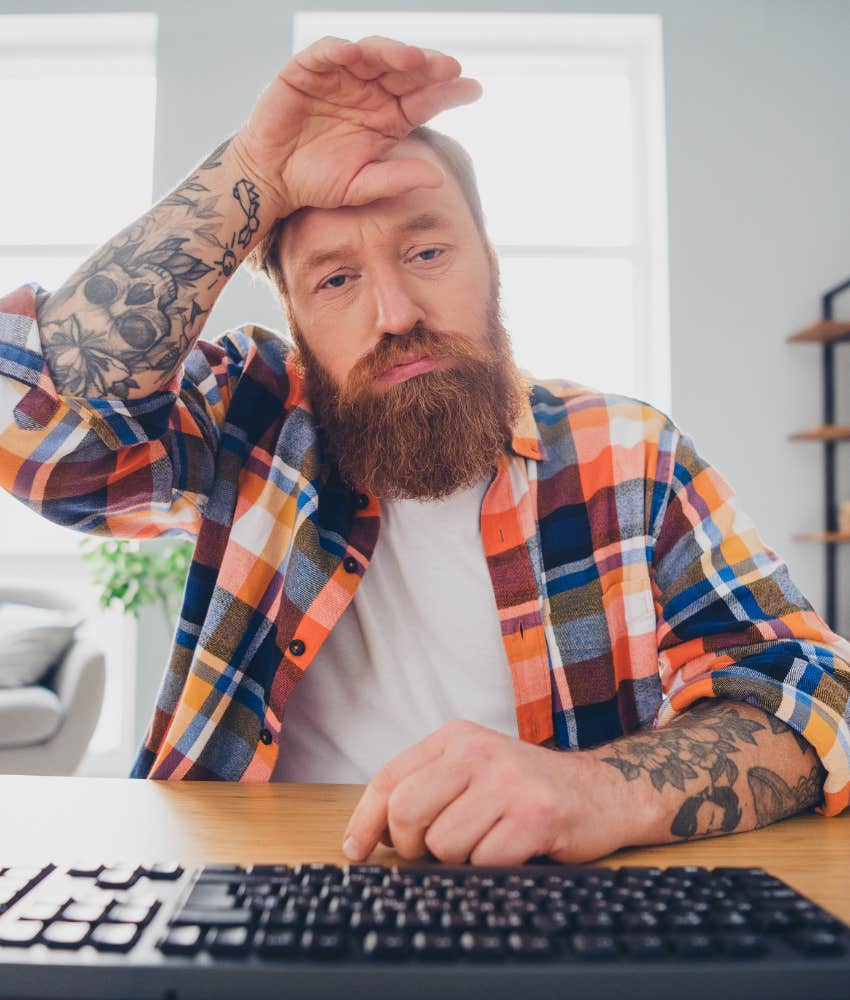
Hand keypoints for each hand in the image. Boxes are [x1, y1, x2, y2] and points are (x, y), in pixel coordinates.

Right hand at [231, 35, 481, 215]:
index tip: (474, 90)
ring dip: (391, 52)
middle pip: (404, 70)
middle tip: (449, 69)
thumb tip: (437, 178)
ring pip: (372, 53)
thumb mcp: (361, 186)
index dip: (448, 92)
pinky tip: (354, 53)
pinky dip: (338, 50)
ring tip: (411, 59)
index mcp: (389, 116)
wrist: (273, 180)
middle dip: (427, 67)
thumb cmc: (319, 182)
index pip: (425, 98)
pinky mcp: (307, 70)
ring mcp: (340, 76)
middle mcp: (370, 90)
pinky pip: (325, 53)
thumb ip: (396, 179)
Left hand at [341, 719, 629, 865]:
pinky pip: (484, 861)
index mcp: (455, 736)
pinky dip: (492, 867)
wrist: (601, 791)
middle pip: (406, 812)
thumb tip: (373, 836)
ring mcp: (508, 781)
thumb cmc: (525, 789)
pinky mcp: (535, 814)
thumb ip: (426, 789)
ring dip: (460, 858)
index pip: (389, 778)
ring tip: (487, 841)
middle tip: (434, 851)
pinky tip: (512, 849)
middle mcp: (478, 750)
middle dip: (412, 845)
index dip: (365, 820)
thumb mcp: (472, 770)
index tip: (356, 850)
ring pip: (443, 844)